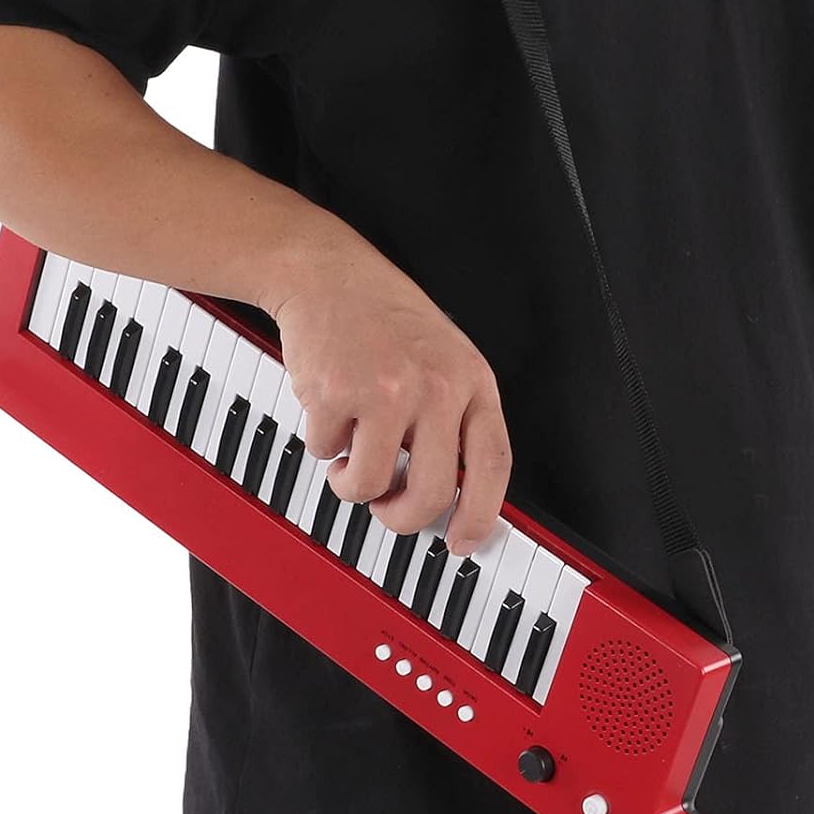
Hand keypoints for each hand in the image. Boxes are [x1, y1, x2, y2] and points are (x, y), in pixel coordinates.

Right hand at [268, 222, 510, 555]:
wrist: (327, 272)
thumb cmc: (384, 316)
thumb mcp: (444, 357)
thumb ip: (454, 416)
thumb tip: (451, 494)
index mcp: (471, 380)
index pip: (492, 465)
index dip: (480, 515)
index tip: (464, 542)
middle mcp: (435, 387)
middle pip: (429, 492)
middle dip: (401, 517)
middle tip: (387, 509)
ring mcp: (386, 390)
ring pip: (370, 485)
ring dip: (352, 483)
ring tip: (348, 453)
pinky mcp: (335, 392)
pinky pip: (326, 454)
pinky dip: (321, 444)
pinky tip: (328, 409)